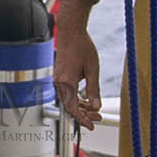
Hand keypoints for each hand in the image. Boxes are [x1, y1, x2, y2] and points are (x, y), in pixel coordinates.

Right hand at [53, 0, 101, 128]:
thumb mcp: (92, 69)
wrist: (70, 31)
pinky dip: (76, 98)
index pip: (72, 108)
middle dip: (84, 114)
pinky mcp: (60, 76)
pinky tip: (86, 99)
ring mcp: (58, 79)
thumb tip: (96, 106)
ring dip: (81, 106)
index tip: (91, 125)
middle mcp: (59, 82)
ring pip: (68, 100)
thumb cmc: (81, 46)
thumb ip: (93, 90)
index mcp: (66, 82)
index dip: (82, 119)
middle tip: (98, 117)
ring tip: (94, 109)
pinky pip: (67, 92)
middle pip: (69, 106)